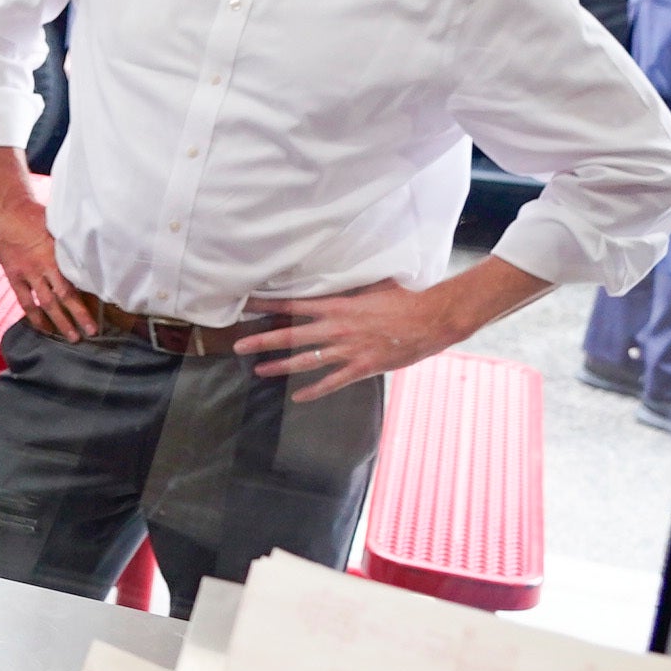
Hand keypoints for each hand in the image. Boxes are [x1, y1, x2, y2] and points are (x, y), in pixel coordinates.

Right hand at [0, 158, 93, 340]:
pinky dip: (35, 316)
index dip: (87, 299)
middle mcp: (42, 266)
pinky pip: (25, 301)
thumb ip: (72, 244)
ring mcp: (27, 273)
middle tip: (91, 333)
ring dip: (58, 322)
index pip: (74, 282)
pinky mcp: (14, 276)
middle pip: (63, 297)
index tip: (101, 310)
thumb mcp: (58, 226)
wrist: (6, 209)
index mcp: (56, 254)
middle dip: (78, 316)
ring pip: (45, 303)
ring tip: (70, 337)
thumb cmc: (36, 214)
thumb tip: (95, 254)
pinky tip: (44, 328)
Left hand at [238, 279, 455, 403]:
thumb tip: (336, 274)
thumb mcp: (372, 285)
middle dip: (262, 339)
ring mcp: (347, 350)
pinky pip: (332, 382)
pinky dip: (314, 391)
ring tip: (258, 369)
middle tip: (238, 344)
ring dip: (280, 366)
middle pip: (290, 335)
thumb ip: (350, 287)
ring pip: (305, 361)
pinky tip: (297, 397)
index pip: (292, 305)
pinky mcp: (362, 368)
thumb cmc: (405, 299)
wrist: (432, 319)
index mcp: (337, 306)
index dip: (267, 306)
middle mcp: (336, 328)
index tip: (245, 305)